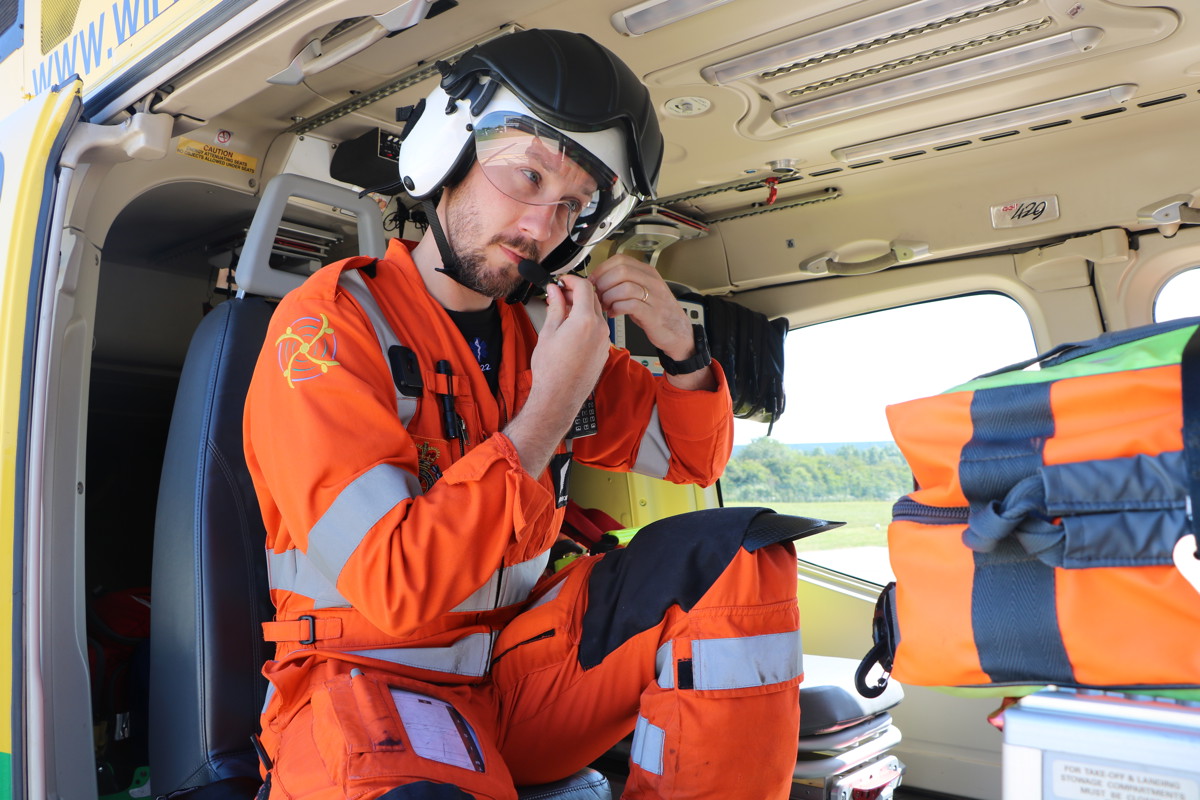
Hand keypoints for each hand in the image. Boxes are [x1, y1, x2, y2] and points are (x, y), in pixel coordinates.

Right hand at [506, 274, 610, 474]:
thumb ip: (555, 307)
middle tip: (559, 294)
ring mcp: (604, 340)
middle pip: (593, 298)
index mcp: (585, 321)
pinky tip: (571, 328)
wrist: (559, 397)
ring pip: (596, 313)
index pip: (585, 287)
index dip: (571, 280)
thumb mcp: (548, 332)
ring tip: (563, 312)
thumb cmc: (551, 371)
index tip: (561, 281)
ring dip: (582, 307)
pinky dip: (587, 321)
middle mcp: (599, 329)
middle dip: (577, 292)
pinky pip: (598, 328)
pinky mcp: (603, 350)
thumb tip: (555, 291)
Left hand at [589, 253, 692, 360]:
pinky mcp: (653, 314)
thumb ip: (624, 282)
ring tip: (606, 305)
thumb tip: (599, 279)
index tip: (594, 279)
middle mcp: (652, 282)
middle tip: (599, 294)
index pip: (620, 259)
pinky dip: (617, 309)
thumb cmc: (656, 311)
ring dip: (609, 297)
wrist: (677, 331)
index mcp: (647, 272)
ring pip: (624, 287)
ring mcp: (654, 297)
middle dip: (604, 283)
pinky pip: (630, 305)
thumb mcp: (642, 290)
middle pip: (621, 271)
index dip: (602, 269)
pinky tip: (614, 313)